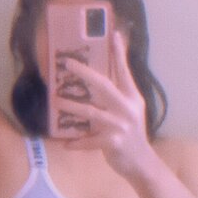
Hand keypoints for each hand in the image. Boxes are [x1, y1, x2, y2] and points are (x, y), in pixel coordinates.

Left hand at [51, 31, 153, 178]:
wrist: (141, 163)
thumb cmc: (130, 135)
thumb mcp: (130, 111)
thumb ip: (118, 96)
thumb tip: (100, 79)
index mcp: (132, 97)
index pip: (124, 71)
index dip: (119, 53)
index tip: (113, 33)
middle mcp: (127, 108)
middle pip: (103, 85)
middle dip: (84, 73)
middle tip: (66, 64)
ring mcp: (120, 125)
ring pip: (90, 112)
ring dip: (71, 107)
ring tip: (56, 102)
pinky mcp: (112, 143)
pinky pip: (89, 141)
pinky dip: (77, 143)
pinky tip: (66, 143)